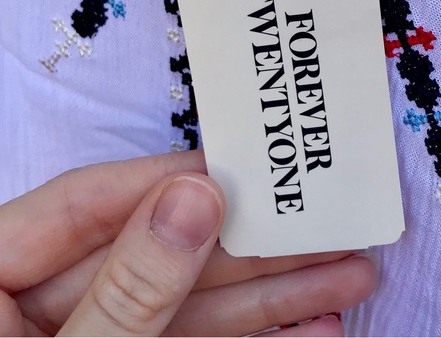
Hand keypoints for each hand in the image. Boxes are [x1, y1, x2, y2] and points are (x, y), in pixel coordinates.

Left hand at [0, 151, 377, 335]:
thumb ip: (131, 283)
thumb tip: (195, 193)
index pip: (89, 200)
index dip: (166, 177)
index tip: (241, 163)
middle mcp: (48, 305)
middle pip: (162, 250)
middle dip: (251, 244)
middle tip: (326, 222)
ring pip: (194, 303)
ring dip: (274, 296)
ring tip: (349, 274)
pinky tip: (318, 332)